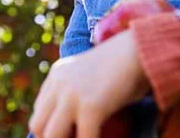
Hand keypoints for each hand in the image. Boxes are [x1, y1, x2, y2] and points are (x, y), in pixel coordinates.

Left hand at [29, 31, 149, 137]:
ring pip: (50, 136)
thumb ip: (78, 94)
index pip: (39, 112)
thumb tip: (77, 125)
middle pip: (37, 126)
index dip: (52, 128)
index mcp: (57, 74)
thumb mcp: (92, 77)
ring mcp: (72, 95)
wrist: (141, 49)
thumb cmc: (125, 66)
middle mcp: (59, 83)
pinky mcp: (90, 106)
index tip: (70, 132)